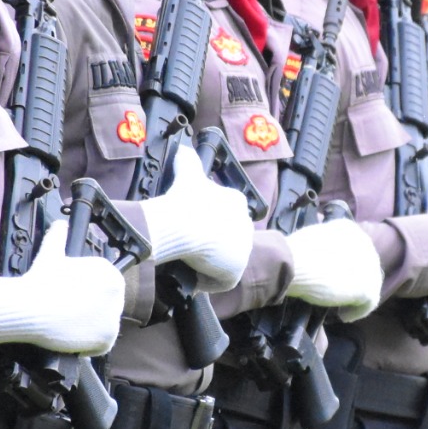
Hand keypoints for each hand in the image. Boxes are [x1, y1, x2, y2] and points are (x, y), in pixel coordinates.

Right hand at [0, 227, 127, 355]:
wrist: (30, 306)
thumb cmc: (41, 280)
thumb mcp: (51, 253)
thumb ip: (58, 237)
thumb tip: (59, 224)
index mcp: (109, 272)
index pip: (105, 288)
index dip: (87, 295)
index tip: (71, 299)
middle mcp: (117, 292)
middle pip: (106, 307)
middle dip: (90, 312)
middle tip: (68, 313)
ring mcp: (114, 316)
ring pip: (104, 326)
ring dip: (89, 328)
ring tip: (67, 325)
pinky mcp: (108, 338)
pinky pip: (102, 345)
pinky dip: (89, 345)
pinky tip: (73, 338)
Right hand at [133, 144, 253, 290]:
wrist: (181, 223)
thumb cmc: (184, 199)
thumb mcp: (188, 174)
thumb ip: (188, 160)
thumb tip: (181, 147)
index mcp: (237, 201)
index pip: (225, 215)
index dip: (208, 223)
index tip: (190, 227)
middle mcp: (245, 225)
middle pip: (226, 239)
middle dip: (210, 245)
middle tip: (187, 247)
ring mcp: (242, 249)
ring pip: (223, 261)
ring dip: (207, 264)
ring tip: (187, 263)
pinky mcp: (236, 270)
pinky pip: (221, 280)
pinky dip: (206, 280)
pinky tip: (192, 276)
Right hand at [283, 217, 382, 318]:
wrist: (293, 264)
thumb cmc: (295, 252)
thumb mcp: (312, 241)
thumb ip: (326, 247)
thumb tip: (323, 260)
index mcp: (350, 229)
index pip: (356, 251)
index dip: (348, 266)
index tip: (334, 278)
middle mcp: (365, 243)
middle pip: (366, 267)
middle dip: (354, 281)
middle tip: (339, 295)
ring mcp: (369, 265)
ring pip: (370, 284)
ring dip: (356, 298)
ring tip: (340, 309)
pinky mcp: (367, 286)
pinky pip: (368, 303)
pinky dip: (356, 311)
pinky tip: (343, 316)